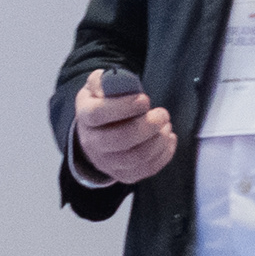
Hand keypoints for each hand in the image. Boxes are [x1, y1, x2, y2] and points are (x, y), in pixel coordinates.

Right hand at [72, 69, 175, 184]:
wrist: (97, 132)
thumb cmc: (102, 103)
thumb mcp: (97, 86)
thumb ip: (104, 80)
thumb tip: (116, 83)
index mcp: (85, 117)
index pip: (98, 114)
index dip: (124, 107)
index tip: (144, 99)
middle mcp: (92, 143)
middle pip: (120, 140)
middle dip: (147, 126)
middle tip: (163, 114)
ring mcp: (107, 162)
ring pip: (136, 157)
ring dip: (158, 140)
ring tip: (166, 124)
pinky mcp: (124, 175)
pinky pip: (147, 169)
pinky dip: (164, 154)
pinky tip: (168, 138)